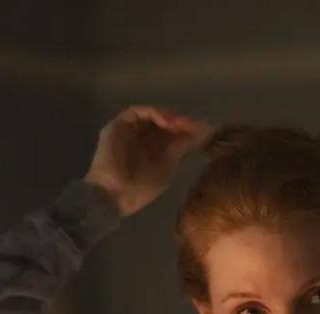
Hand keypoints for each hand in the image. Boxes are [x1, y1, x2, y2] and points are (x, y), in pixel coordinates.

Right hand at [84, 106, 211, 217]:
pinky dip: (152, 113)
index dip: (187, 129)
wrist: (115, 195)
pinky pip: (135, 112)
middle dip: (179, 121)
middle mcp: (142, 137)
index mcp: (154, 149)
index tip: (204, 129)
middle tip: (193, 124)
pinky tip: (165, 121)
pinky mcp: (117, 126)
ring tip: (179, 122)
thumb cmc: (140, 188)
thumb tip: (199, 133)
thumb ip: (179, 150)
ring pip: (150, 114)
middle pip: (163, 121)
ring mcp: (129, 130)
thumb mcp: (166, 168)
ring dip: (167, 115)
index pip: (172, 133)